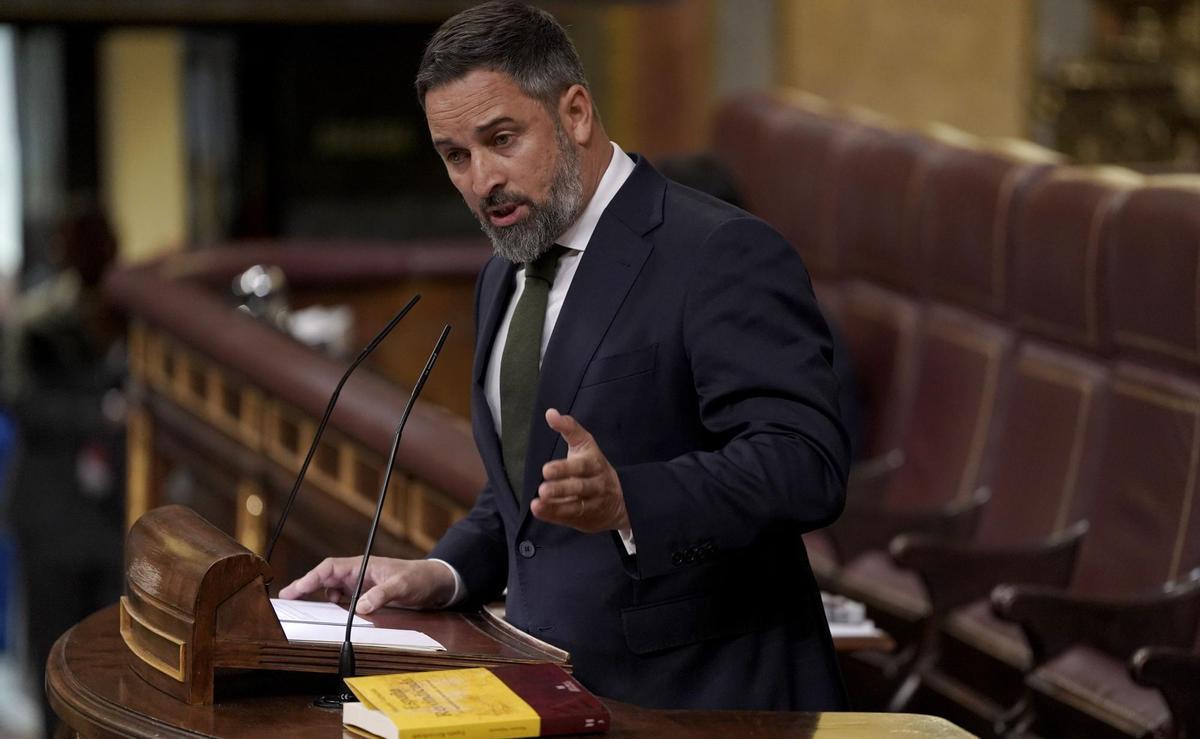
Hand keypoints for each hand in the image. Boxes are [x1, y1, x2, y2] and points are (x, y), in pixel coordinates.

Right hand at [277, 556, 455, 613]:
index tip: (293, 590)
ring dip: (316, 595)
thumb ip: (381, 595)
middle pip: (325, 578)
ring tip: (299, 606)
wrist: (435, 582)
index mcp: (362, 565)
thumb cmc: (419, 578)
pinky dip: (333, 603)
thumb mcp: (401, 586)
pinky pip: (343, 597)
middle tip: (285, 600)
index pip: (329, 569)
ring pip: (331, 588)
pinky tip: (330, 611)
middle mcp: (358, 572)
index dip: (309, 579)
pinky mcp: (367, 593)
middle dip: (305, 587)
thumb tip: (359, 607)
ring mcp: (361, 583)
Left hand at [531, 408, 629, 533]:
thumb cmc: (594, 467)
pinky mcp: (584, 518)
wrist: (620, 501)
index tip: (546, 469)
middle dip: (561, 488)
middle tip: (542, 489)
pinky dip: (553, 515)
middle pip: (579, 487)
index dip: (564, 468)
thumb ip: (569, 428)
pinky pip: (569, 517)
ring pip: (576, 506)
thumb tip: (550, 413)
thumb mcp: (585, 445)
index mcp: (594, 464)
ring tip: (538, 502)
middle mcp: (595, 485)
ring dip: (556, 505)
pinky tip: (539, 510)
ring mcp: (591, 504)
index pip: (581, 466)